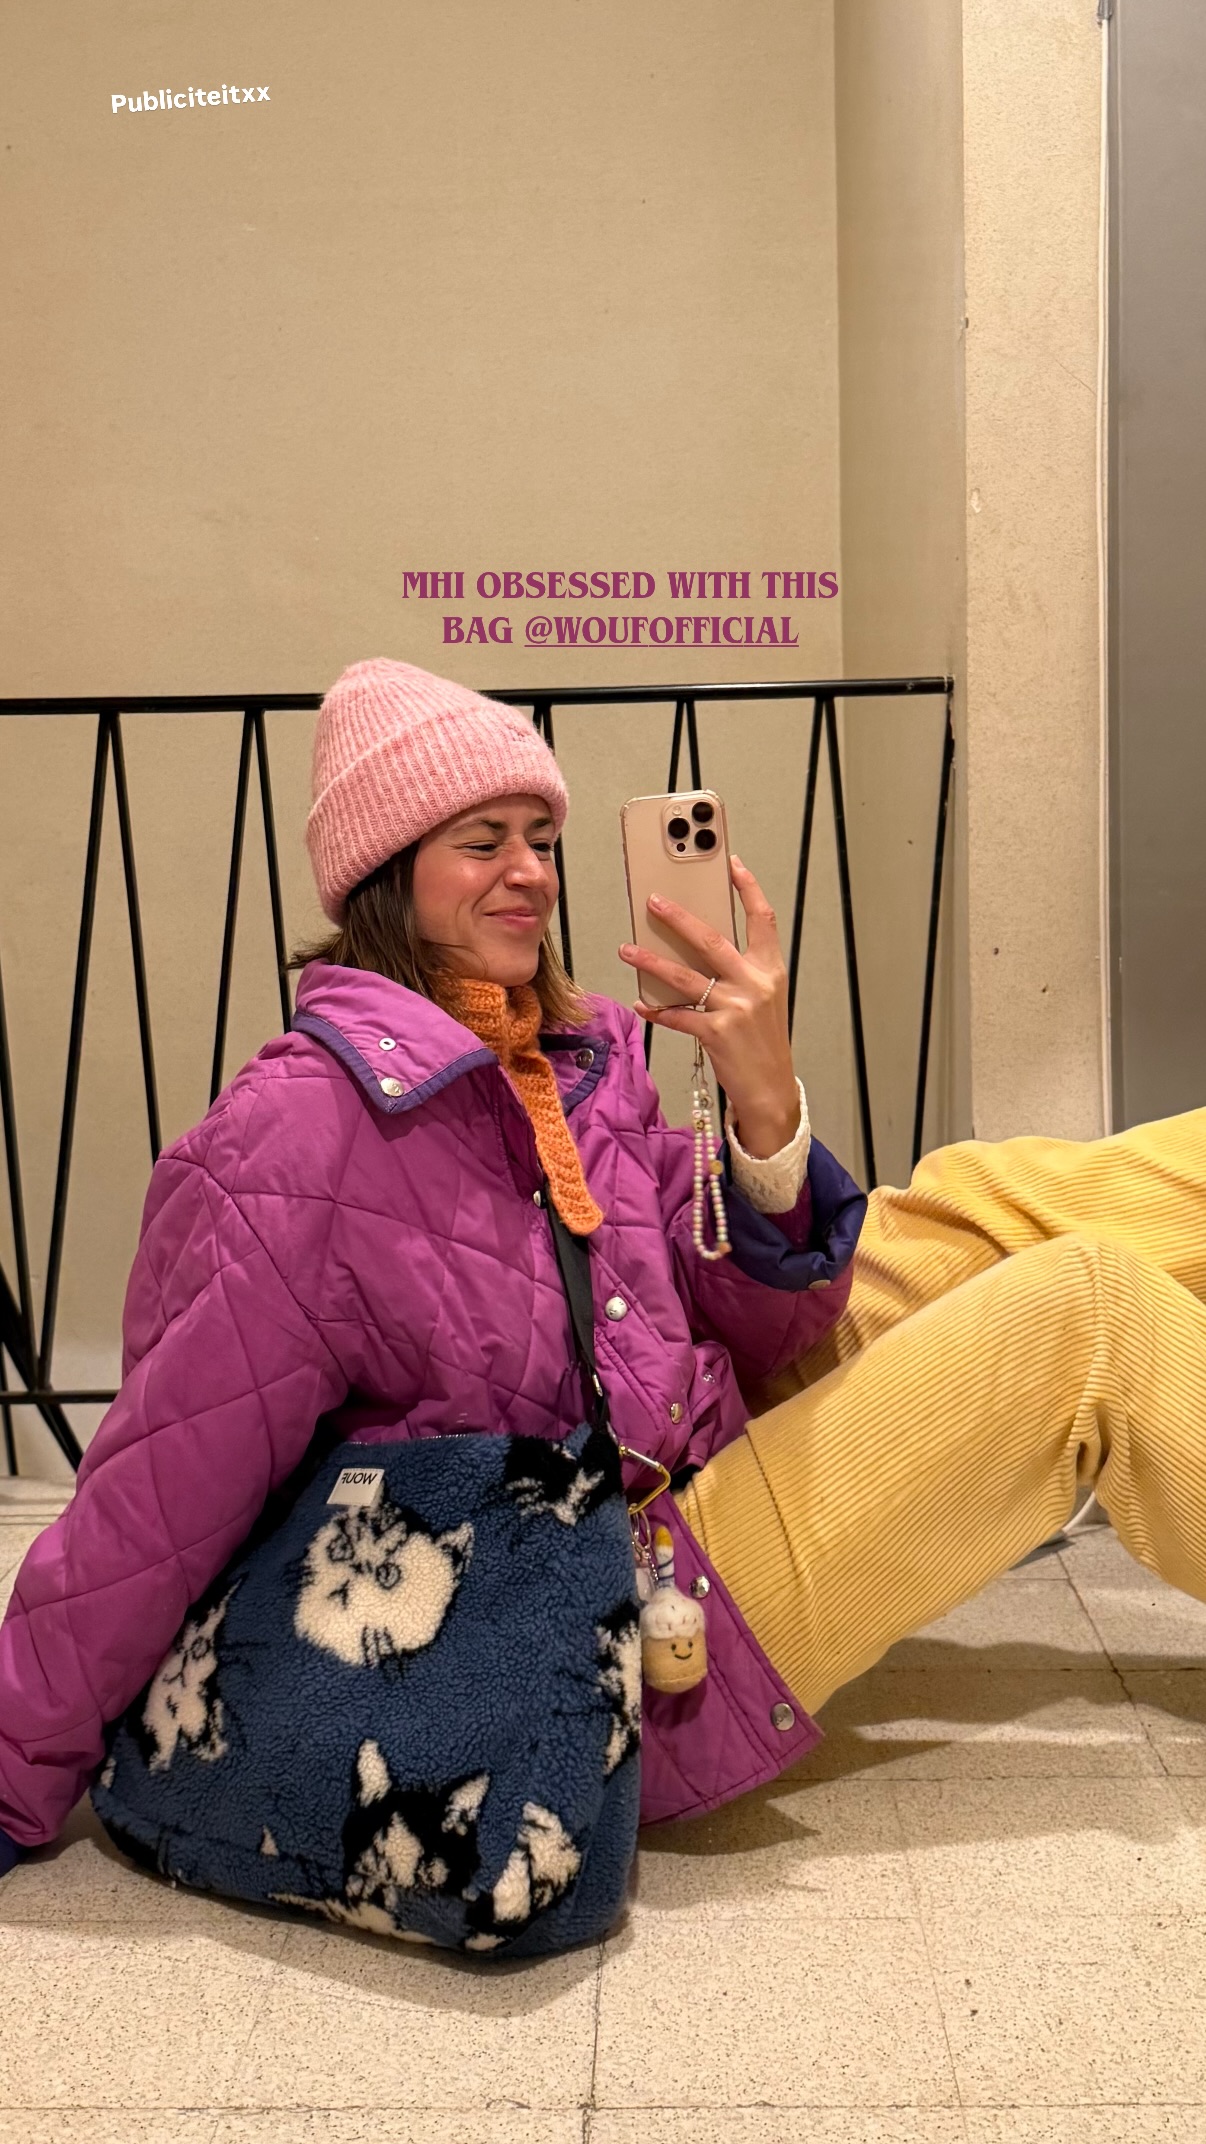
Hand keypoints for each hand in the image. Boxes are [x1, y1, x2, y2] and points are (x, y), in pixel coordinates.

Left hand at [618, 857, 799, 1158]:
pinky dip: (656, 1010)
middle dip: (679, 918)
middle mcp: (755, 984)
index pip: (762, 919)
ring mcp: (736, 1008)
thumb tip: (697, 946)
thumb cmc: (762, 1041)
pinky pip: (677, 1015)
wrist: (771, 1089)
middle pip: (712, 940)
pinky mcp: (717, 1033)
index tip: (731, 864)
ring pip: (685, 976)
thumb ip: (740, 972)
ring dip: (652, 962)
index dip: (748, 888)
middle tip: (653, 900)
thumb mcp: (763, 999)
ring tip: (627, 949)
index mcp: (771, 970)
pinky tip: (640, 1003)